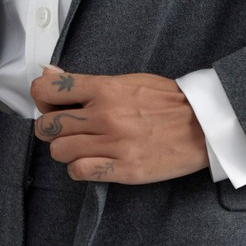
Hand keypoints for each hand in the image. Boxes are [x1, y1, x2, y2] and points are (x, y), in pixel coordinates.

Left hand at [29, 65, 208, 182]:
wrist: (204, 125)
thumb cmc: (168, 102)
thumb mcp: (128, 81)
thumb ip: (86, 82)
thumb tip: (49, 73)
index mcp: (105, 88)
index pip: (47, 90)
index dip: (41, 99)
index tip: (51, 105)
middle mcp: (105, 115)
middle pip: (47, 126)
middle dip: (51, 130)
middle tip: (68, 130)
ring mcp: (114, 143)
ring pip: (59, 151)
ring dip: (66, 151)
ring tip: (83, 148)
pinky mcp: (124, 168)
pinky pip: (80, 172)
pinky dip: (80, 169)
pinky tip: (92, 163)